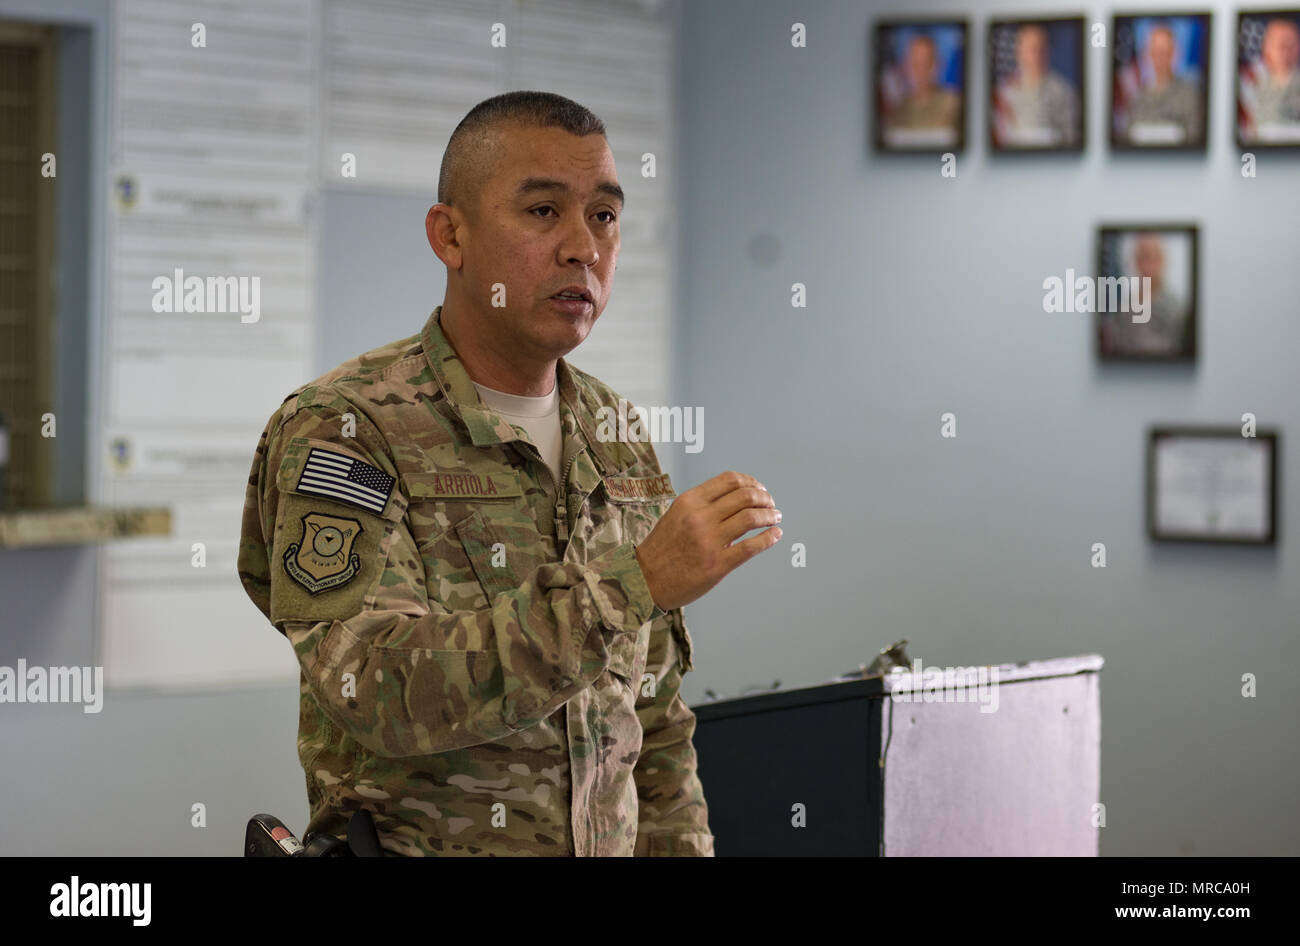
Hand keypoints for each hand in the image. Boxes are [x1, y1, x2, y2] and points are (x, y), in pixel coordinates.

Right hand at [633, 471, 781, 610]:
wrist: (645, 579)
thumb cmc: (662, 548)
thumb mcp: (677, 515)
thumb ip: (703, 505)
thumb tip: (736, 500)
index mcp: (690, 501)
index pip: (730, 480)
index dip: (752, 482)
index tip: (760, 489)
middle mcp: (700, 517)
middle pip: (746, 496)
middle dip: (765, 499)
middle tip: (771, 505)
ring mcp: (709, 541)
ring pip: (752, 518)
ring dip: (770, 515)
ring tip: (775, 518)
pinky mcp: (717, 564)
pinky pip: (751, 547)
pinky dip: (769, 538)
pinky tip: (775, 535)